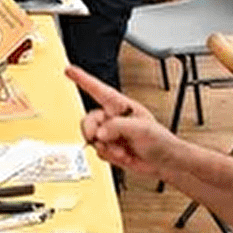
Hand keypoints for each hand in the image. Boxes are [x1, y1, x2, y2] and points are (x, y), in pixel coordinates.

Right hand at [66, 65, 180, 178]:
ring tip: (122, 150)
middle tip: (101, 138)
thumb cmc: (160, 140)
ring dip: (105, 147)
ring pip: (91, 138)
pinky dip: (109, 156)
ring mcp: (110, 134)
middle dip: (92, 131)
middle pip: (88, 120)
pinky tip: (122, 155)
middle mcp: (112, 119)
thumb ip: (118, 127)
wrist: (164, 162)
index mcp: (120, 106)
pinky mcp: (109, 148)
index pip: (98, 90)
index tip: (69, 70)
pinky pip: (98, 151)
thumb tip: (100, 132)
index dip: (82, 79)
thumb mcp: (142, 128)